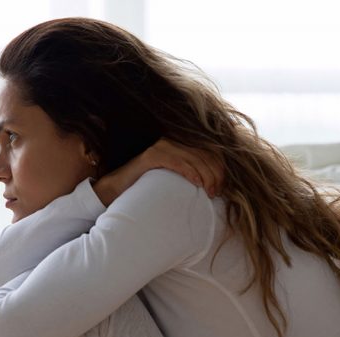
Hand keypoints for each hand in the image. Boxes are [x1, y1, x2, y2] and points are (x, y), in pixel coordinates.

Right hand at [93, 138, 222, 205]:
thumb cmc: (147, 188)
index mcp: (180, 145)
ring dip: (206, 175)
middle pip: (204, 154)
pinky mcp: (151, 155)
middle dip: (216, 174)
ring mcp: (161, 147)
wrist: (117, 190)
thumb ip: (192, 175)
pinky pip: (177, 161)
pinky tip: (197, 183)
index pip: (209, 151)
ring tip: (209, 191)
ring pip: (194, 158)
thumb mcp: (174, 180)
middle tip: (216, 192)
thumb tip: (217, 183)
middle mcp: (172, 141)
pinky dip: (190, 172)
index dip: (220, 168)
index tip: (222, 187)